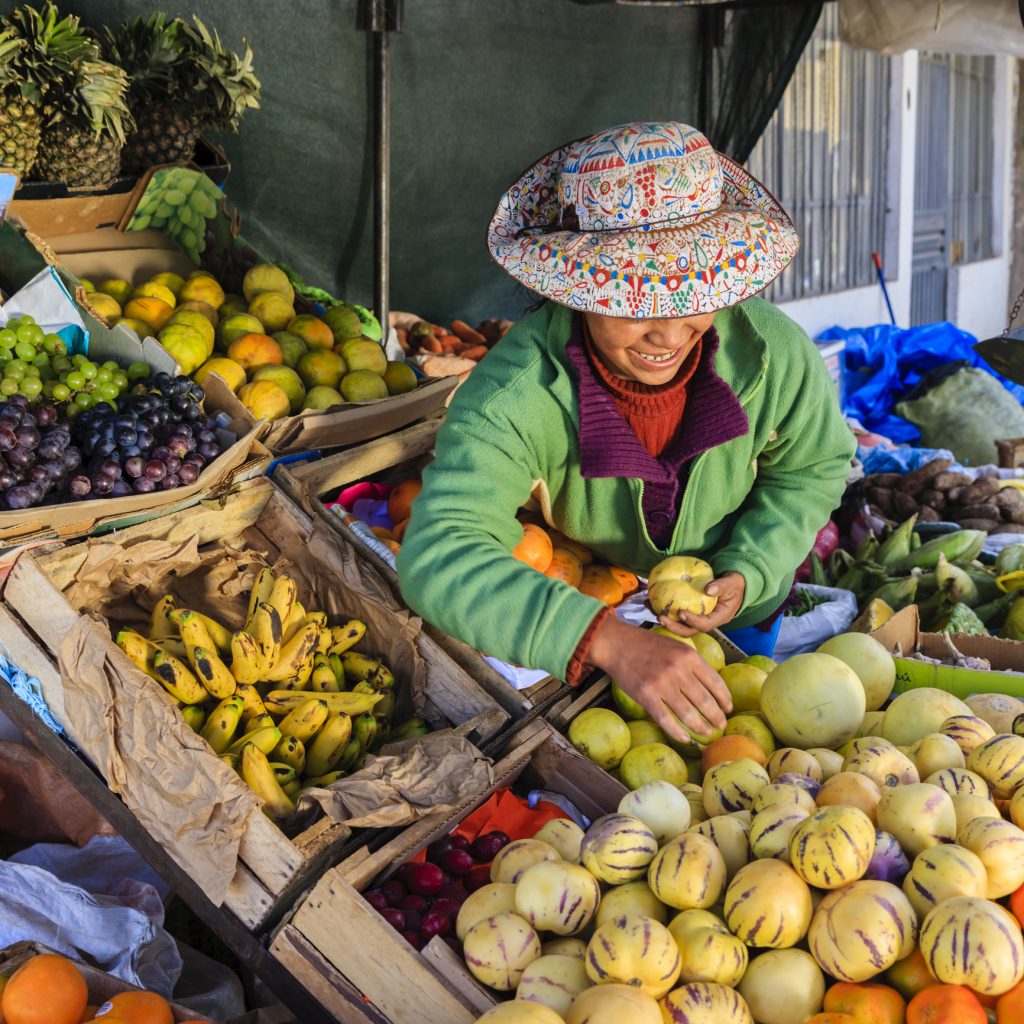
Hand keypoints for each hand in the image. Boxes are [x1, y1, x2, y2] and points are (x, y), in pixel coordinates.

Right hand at [586, 615, 731, 743]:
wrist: (618, 644)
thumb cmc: (648, 645)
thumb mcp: (676, 646)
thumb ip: (693, 663)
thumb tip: (712, 687)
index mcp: (689, 656)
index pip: (715, 682)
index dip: (725, 699)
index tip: (728, 709)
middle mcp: (678, 670)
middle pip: (705, 701)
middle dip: (716, 717)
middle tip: (721, 725)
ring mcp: (661, 684)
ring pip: (688, 713)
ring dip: (701, 727)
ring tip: (707, 733)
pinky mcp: (645, 695)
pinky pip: (666, 720)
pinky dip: (677, 732)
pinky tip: (685, 739)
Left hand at [657, 571, 745, 638]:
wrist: (734, 584)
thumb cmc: (735, 583)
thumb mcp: (733, 582)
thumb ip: (722, 585)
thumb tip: (708, 589)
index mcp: (719, 618)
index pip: (705, 625)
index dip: (692, 621)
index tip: (681, 612)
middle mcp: (707, 622)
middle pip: (689, 630)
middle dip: (674, 627)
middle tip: (660, 617)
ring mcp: (698, 618)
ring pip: (680, 624)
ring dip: (665, 619)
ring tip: (650, 608)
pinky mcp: (690, 612)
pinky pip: (676, 614)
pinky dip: (664, 608)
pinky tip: (651, 600)